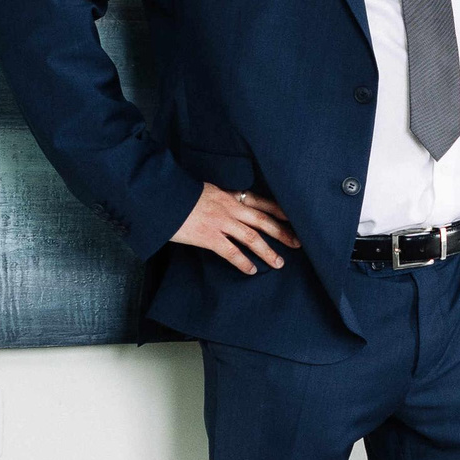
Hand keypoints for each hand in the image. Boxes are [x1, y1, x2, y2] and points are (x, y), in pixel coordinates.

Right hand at [172, 182, 299, 274]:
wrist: (161, 195)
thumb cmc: (180, 193)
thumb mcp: (206, 190)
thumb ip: (221, 198)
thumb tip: (231, 204)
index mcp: (229, 195)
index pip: (260, 202)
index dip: (279, 211)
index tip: (294, 218)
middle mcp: (230, 208)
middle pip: (263, 221)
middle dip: (282, 232)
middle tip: (298, 243)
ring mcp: (220, 222)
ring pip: (252, 238)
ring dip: (268, 251)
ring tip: (279, 263)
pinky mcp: (209, 236)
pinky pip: (231, 252)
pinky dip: (243, 262)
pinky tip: (252, 270)